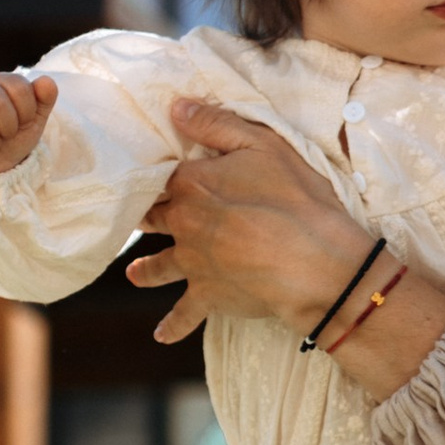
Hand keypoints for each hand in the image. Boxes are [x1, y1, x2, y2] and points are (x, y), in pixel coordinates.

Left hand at [127, 99, 444, 397]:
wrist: (314, 263)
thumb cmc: (296, 198)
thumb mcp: (263, 144)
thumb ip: (217, 124)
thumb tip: (176, 108)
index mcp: (190, 183)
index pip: (162, 173)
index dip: (155, 172)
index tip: (144, 172)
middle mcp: (182, 223)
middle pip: (152, 217)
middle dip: (142, 216)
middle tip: (130, 217)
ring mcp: (193, 263)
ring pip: (160, 265)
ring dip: (146, 269)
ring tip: (134, 273)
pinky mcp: (209, 296)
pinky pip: (185, 313)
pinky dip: (174, 325)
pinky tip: (162, 335)